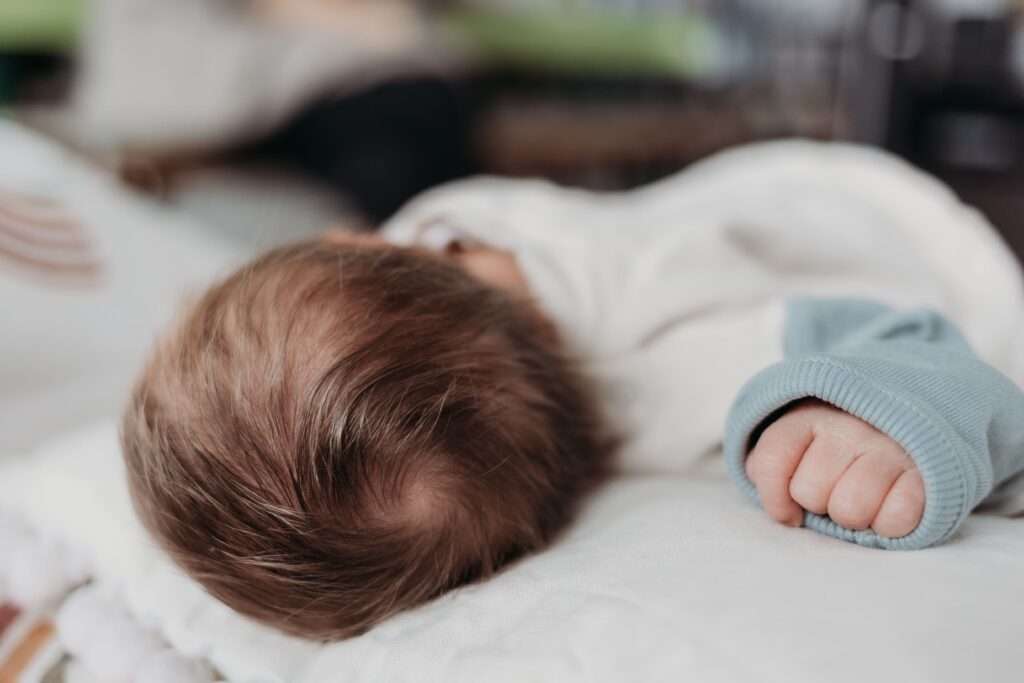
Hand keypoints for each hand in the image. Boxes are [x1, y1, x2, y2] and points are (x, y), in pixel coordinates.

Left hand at [744, 400, 924, 537]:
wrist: (920, 416)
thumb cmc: (847, 443)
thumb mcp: (804, 436)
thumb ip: (776, 459)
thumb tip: (766, 489)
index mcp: (810, 415)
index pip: (770, 461)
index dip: (773, 498)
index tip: (788, 511)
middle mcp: (849, 425)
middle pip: (809, 492)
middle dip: (820, 503)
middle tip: (840, 490)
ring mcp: (890, 446)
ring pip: (850, 509)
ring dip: (855, 517)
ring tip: (866, 500)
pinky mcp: (928, 471)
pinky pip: (897, 517)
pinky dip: (891, 523)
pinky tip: (892, 505)